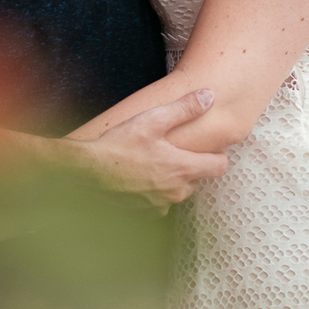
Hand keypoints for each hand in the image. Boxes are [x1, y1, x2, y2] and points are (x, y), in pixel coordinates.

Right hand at [68, 89, 228, 208]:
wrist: (89, 171)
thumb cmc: (121, 144)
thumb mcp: (153, 120)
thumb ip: (185, 108)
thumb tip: (210, 96)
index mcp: (183, 168)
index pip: (219, 167)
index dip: (216, 154)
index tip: (205, 146)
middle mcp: (176, 191)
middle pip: (199, 179)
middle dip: (191, 165)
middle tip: (173, 149)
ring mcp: (161, 204)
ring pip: (180, 191)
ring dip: (174, 179)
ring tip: (154, 161)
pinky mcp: (146, 212)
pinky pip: (161, 201)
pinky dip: (157, 191)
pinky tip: (142, 176)